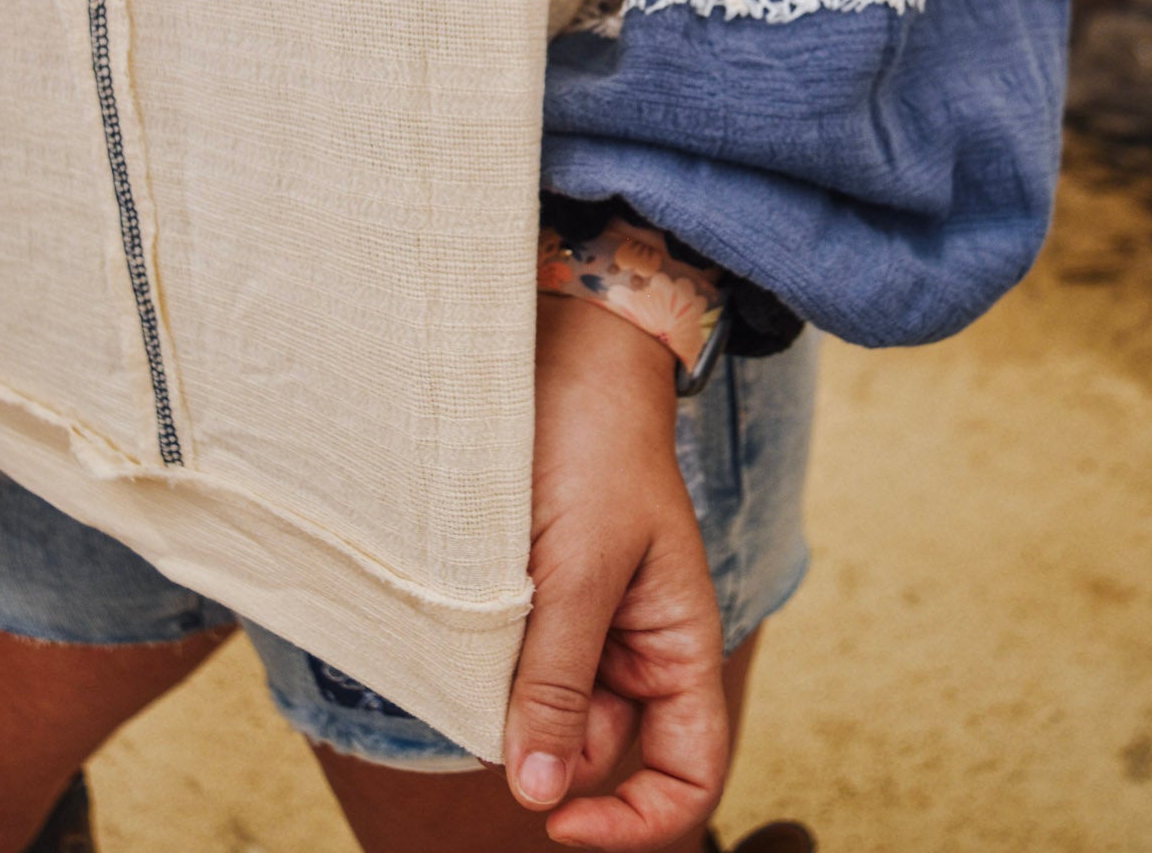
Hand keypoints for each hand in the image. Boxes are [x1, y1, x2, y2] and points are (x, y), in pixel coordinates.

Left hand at [502, 292, 727, 849]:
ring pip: (538, 705)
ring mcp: (580, 620)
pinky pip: (506, 658)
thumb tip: (539, 798)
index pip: (688, 775)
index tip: (560, 820)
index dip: (637, 821)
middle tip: (491, 675)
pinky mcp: (531, 594)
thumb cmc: (595, 443)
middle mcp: (633, 645)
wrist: (563, 347)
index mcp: (679, 642)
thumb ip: (560, 681)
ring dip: (501, 687)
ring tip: (484, 608)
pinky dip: (479, 653)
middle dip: (540, 736)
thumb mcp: (582, 566)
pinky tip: (463, 603)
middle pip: (594, 749)